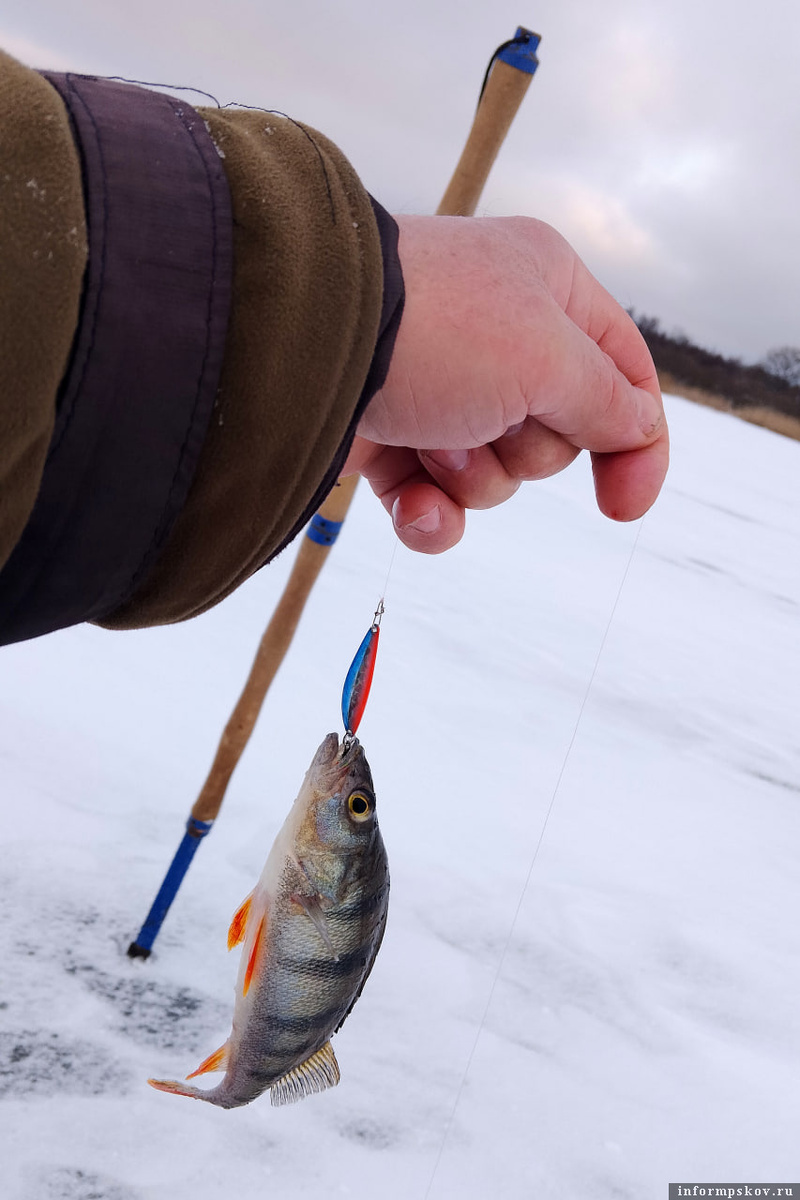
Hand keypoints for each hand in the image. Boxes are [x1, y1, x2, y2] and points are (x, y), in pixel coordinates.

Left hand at [342, 214, 668, 551]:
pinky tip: (414, 507)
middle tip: (491, 418)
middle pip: (558, 434)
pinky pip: (435, 503)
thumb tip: (639, 428)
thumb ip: (607, 400)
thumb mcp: (549, 356)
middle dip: (528, 449)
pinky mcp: (392, 440)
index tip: (624, 506)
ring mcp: (442, 390)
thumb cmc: (437, 330)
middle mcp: (499, 336)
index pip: (624, 372)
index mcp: (548, 288)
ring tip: (432, 440)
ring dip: (472, 475)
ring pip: (497, 474)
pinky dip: (429, 515)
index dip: (635, 442)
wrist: (303, 349)